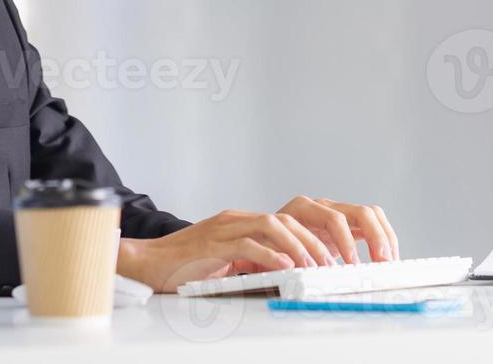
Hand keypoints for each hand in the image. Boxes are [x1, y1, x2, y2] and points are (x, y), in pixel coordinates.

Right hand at [116, 196, 398, 292]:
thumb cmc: (187, 268)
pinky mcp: (213, 244)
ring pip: (273, 224)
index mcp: (246, 222)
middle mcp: (239, 219)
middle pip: (290, 217)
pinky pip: (246, 244)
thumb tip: (294, 275)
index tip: (346, 254)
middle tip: (343, 262)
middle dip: (321, 239)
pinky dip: (269, 255)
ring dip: (301, 246)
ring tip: (319, 266)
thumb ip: (258, 262)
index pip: (293, 218)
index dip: (322, 233)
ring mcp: (225, 228)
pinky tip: (286, 267)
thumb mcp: (231, 263)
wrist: (146, 262)